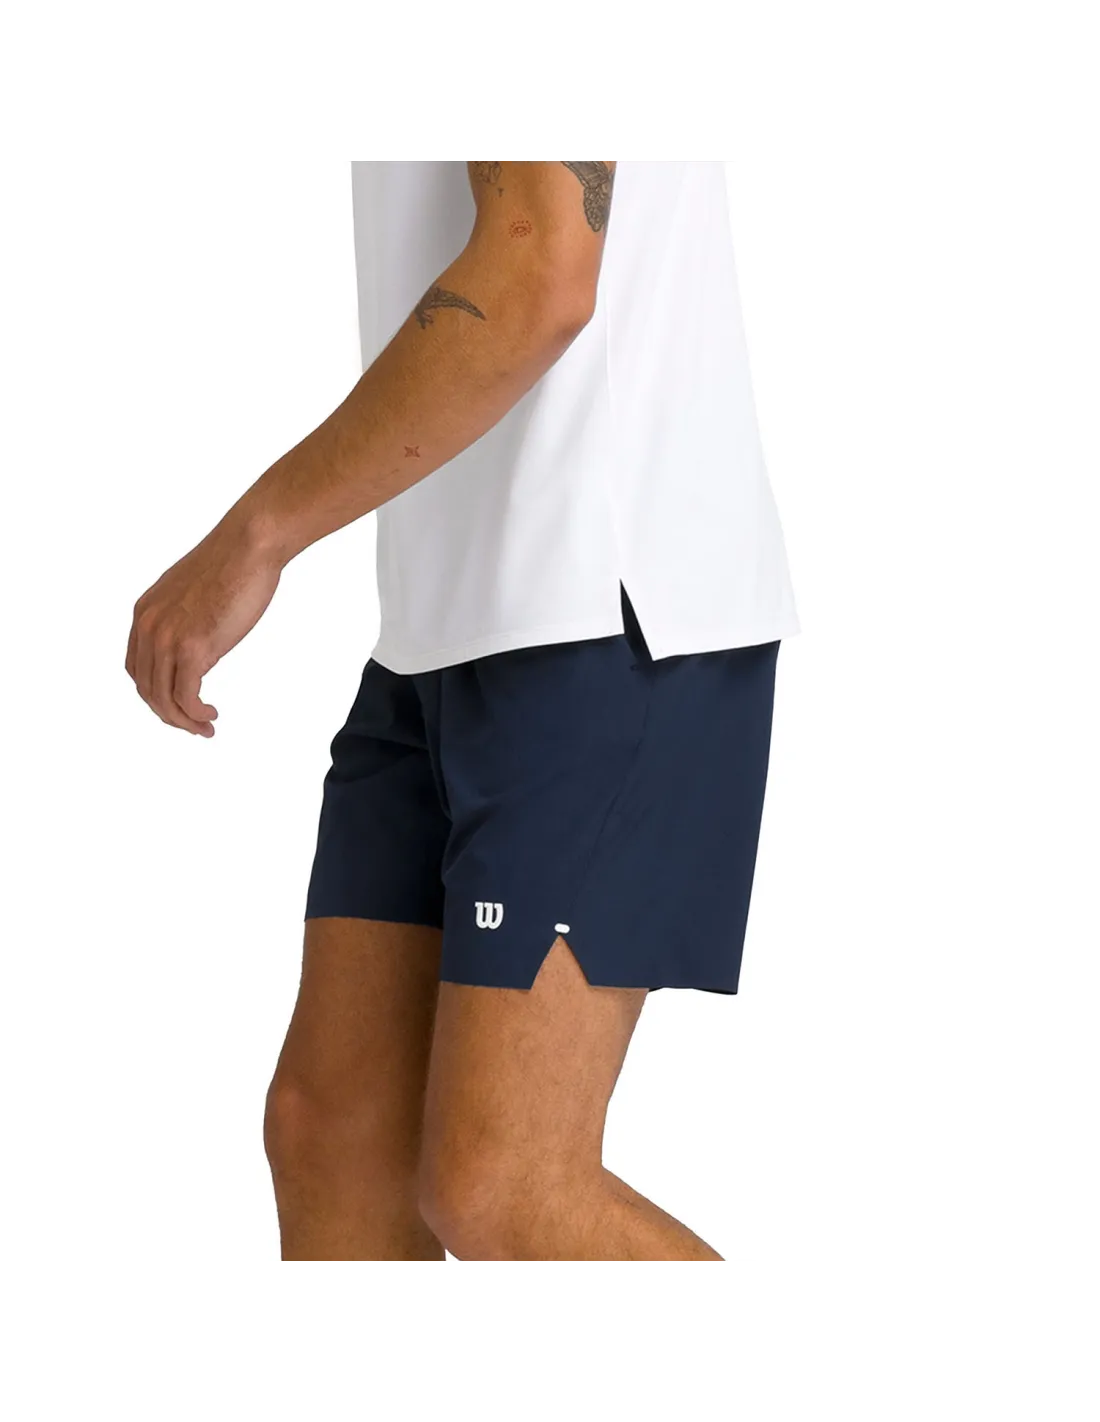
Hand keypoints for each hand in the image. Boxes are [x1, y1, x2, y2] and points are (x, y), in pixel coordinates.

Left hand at [126, 519, 281, 735]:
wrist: (248, 545)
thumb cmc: (233, 564)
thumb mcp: (193, 594)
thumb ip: (185, 619)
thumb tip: (200, 642)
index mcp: (145, 613)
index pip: (138, 667)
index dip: (155, 693)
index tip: (179, 703)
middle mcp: (148, 627)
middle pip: (146, 688)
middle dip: (168, 713)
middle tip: (193, 725)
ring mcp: (168, 638)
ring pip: (162, 698)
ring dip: (182, 720)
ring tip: (204, 728)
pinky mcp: (192, 647)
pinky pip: (184, 697)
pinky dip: (195, 715)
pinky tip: (211, 716)